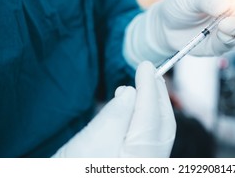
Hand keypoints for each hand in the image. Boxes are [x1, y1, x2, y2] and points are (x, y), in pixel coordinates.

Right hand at [52, 61, 175, 157]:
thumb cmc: (72, 172)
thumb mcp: (90, 142)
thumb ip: (115, 115)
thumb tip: (131, 92)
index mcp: (140, 159)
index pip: (151, 115)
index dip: (149, 87)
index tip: (146, 66)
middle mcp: (150, 164)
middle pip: (163, 124)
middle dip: (158, 95)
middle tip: (150, 72)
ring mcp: (147, 166)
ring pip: (159, 131)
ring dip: (153, 105)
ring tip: (145, 85)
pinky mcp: (139, 165)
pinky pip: (150, 139)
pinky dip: (146, 119)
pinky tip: (137, 109)